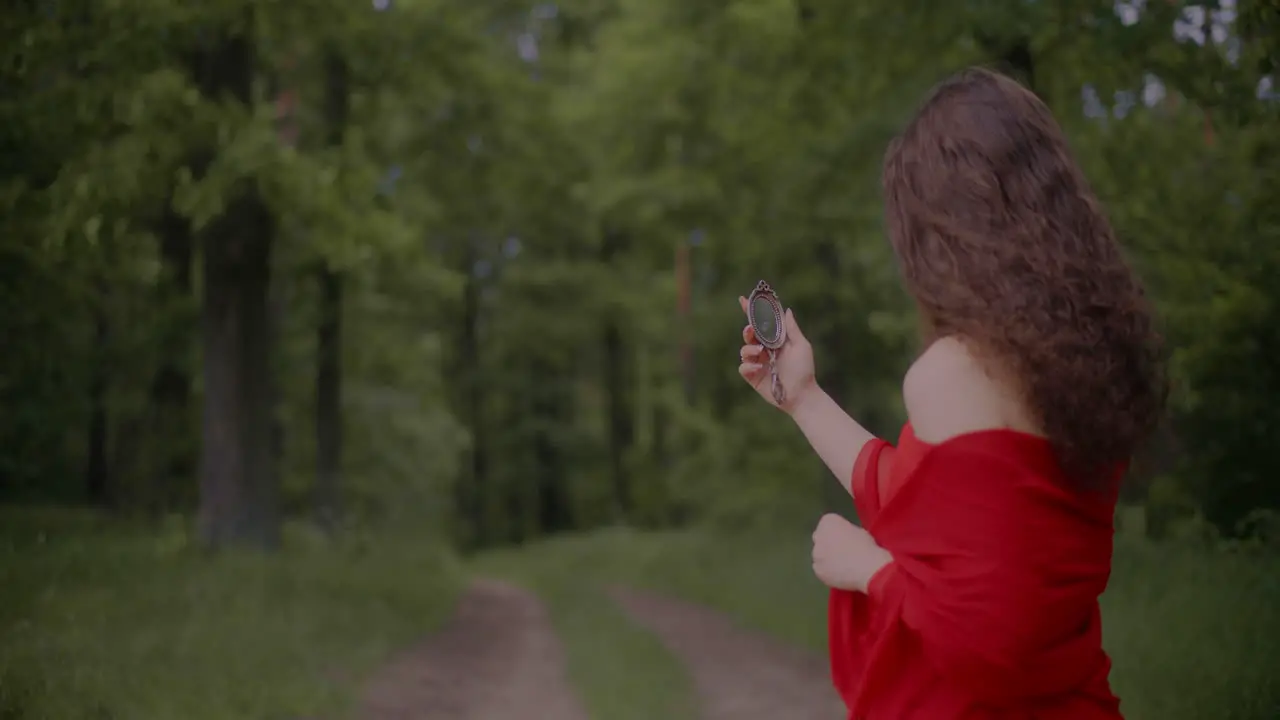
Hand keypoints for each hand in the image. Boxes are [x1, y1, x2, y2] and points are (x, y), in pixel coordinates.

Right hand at [737, 296, 816, 413]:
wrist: (801, 394)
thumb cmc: (804, 370)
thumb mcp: (801, 345)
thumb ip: (791, 329)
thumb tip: (786, 310)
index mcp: (775, 341)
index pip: (761, 324)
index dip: (752, 312)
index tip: (743, 300)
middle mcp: (765, 350)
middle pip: (749, 335)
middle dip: (747, 331)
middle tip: (751, 331)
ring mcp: (758, 363)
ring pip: (744, 350)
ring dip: (748, 349)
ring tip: (759, 354)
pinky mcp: (753, 377)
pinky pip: (743, 367)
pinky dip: (747, 366)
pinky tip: (758, 368)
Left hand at [811, 513, 891, 592]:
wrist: (867, 569)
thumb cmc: (867, 547)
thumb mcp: (859, 530)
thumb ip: (846, 532)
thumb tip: (845, 539)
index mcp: (828, 521)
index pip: (829, 523)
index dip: (839, 531)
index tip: (847, 538)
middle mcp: (817, 535)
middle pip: (821, 538)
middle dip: (828, 543)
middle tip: (843, 552)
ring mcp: (816, 554)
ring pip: (820, 555)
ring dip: (827, 558)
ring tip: (844, 566)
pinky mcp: (818, 570)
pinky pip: (821, 570)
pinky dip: (828, 572)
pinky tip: (840, 575)